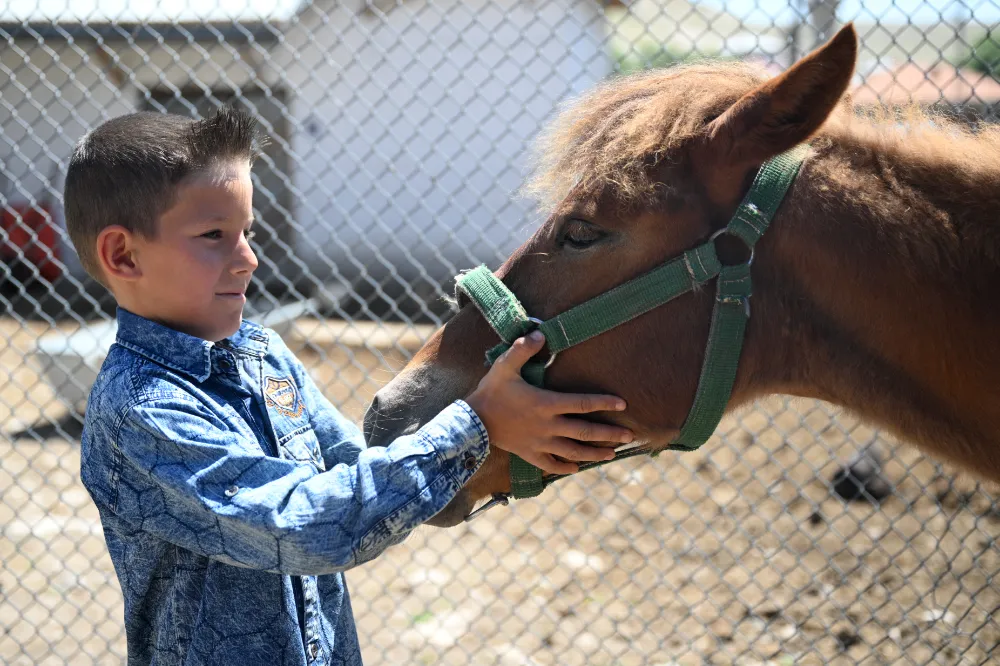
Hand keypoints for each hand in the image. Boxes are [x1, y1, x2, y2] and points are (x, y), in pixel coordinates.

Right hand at [464, 330, 632, 474]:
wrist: (472, 422)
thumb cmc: (491, 391)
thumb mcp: (505, 366)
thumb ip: (523, 349)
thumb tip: (540, 332)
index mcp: (547, 404)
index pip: (583, 403)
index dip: (604, 403)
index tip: (623, 404)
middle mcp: (549, 426)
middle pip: (586, 432)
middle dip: (610, 434)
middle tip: (630, 436)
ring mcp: (541, 443)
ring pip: (574, 452)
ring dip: (595, 453)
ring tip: (613, 454)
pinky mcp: (530, 454)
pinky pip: (552, 464)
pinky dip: (566, 467)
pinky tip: (577, 468)